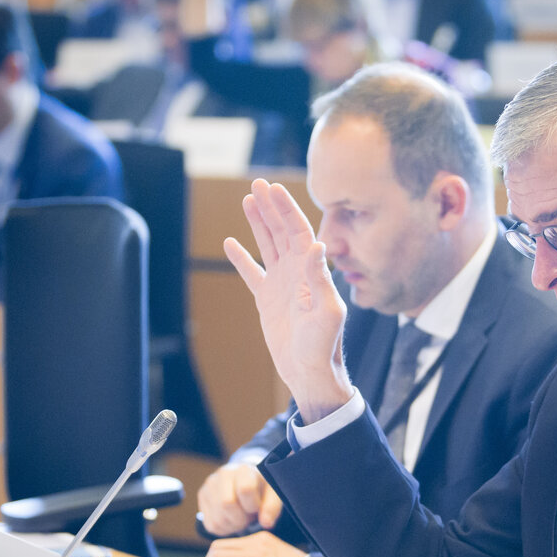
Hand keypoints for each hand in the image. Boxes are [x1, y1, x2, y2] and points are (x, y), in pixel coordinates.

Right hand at [197, 462, 282, 535]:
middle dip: (242, 518)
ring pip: (218, 518)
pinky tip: (232, 520)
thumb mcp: (273, 494)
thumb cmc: (262, 488)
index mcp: (244, 470)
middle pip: (226, 504)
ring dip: (233, 525)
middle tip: (250, 517)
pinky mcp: (202, 497)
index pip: (245, 489)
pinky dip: (224, 529)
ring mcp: (209, 485)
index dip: (253, 505)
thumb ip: (272, 507)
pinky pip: (211, 524)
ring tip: (242, 517)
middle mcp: (223, 474)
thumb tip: (266, 523)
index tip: (257, 508)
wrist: (246, 481)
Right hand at [225, 179, 353, 423]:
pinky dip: (241, 258)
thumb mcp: (326, 310)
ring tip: (247, 201)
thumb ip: (319, 278)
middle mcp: (297, 272)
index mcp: (312, 271)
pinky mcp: (267, 300)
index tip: (271, 188)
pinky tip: (230, 242)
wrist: (310, 371)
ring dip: (258, 224)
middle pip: (282, 231)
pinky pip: (252, 273)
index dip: (285, 209)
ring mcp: (281, 284)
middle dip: (271, 208)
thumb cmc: (324, 344)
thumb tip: (317, 244)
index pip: (298, 231)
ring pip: (267, 245)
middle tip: (256, 185)